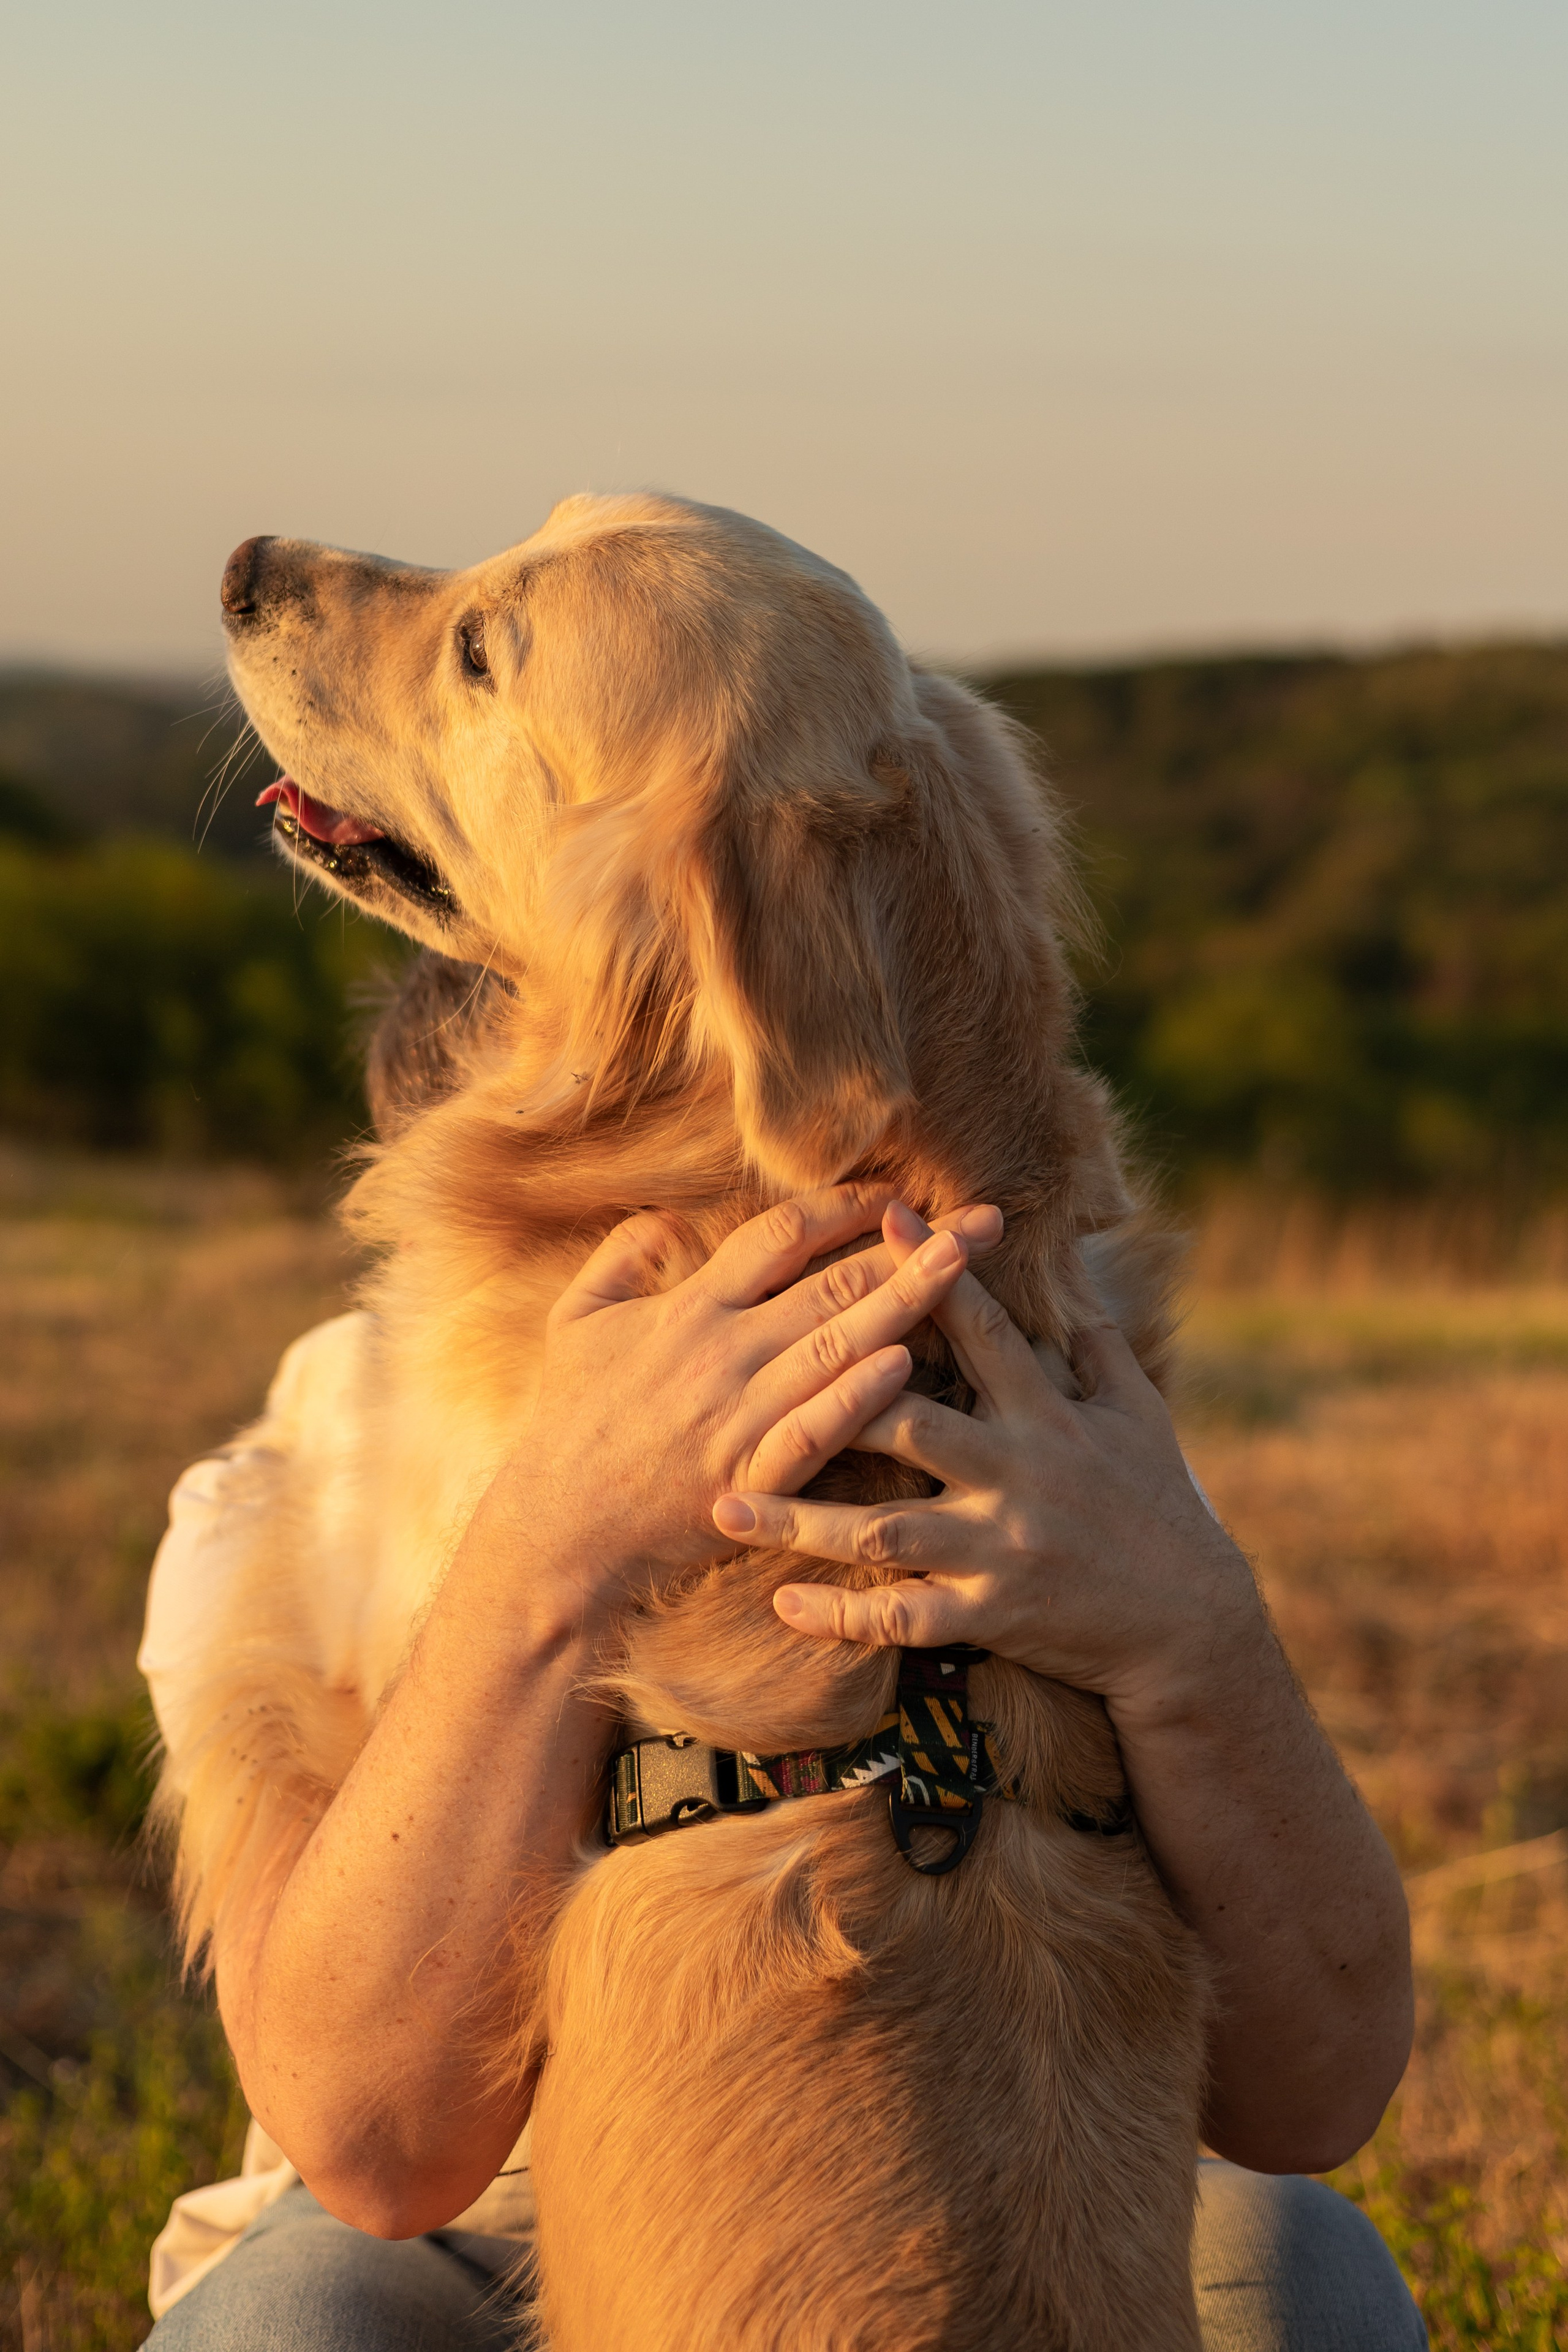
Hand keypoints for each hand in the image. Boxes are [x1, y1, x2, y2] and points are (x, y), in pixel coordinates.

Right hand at [490, 1185, 1002, 1629]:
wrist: (555, 1527)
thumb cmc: (568, 1422)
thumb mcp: (574, 1322)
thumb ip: (621, 1259)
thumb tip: (669, 1218)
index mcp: (689, 1308)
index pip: (779, 1236)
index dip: (843, 1207)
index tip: (898, 1192)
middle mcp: (721, 1351)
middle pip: (830, 1281)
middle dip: (912, 1246)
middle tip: (985, 1220)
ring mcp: (738, 1415)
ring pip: (836, 1346)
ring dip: (906, 1301)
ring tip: (966, 1266)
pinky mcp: (749, 1478)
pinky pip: (813, 1430)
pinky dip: (858, 1395)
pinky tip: (905, 1364)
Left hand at [711, 1201, 1266, 1725]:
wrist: (1192, 1624)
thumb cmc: (1159, 1505)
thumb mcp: (1140, 1414)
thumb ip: (1094, 1346)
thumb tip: (1066, 1275)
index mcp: (1048, 1416)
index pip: (981, 1330)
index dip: (932, 1273)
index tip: (884, 1220)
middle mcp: (1018, 1473)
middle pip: (909, 1424)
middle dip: (827, 1405)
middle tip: (744, 1389)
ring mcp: (1002, 1546)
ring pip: (885, 1529)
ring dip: (800, 1522)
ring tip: (726, 1507)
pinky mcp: (994, 1613)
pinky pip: (905, 1617)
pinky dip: (843, 1615)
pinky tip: (785, 1604)